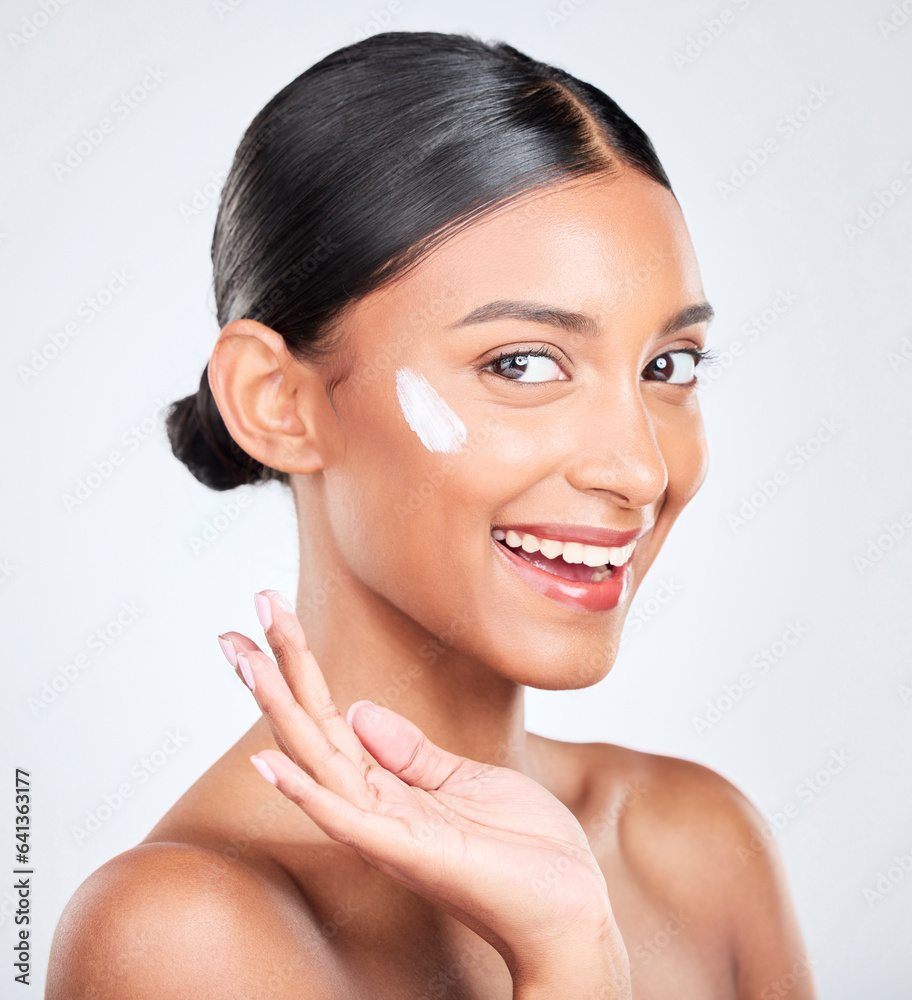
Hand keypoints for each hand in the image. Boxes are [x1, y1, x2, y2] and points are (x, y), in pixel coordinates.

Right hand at [218, 589, 629, 991]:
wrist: (571, 910)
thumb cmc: (523, 850)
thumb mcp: (468, 781)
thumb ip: (411, 751)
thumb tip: (357, 707)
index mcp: (391, 787)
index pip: (332, 718)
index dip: (300, 667)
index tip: (270, 617)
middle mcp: (377, 808)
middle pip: (312, 732)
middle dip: (274, 676)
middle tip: (232, 628)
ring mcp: (388, 831)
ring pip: (318, 761)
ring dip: (279, 711)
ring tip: (245, 660)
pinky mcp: (411, 853)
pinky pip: (348, 820)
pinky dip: (305, 792)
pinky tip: (268, 763)